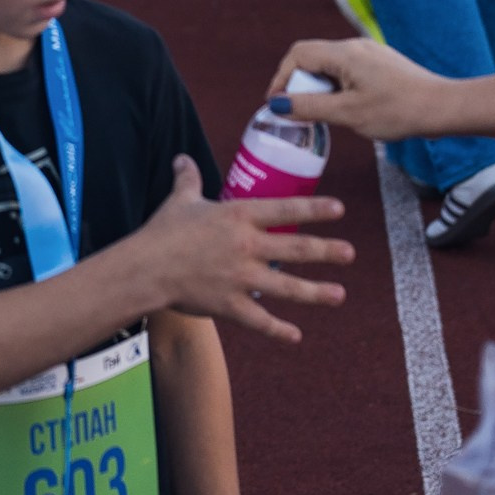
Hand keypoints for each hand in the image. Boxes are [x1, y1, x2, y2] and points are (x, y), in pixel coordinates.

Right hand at [140, 156, 351, 342]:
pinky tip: (296, 336)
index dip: (314, 208)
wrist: (145, 268)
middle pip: (295, 248)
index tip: (339, 209)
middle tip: (349, 253)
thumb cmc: (162, 231)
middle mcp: (246, 247)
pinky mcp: (230, 305)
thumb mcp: (180, 200)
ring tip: (339, 295)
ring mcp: (241, 278)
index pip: (285, 209)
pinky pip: (260, 320)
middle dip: (326, 251)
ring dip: (316, 293)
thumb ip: (189, 179)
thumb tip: (183, 158)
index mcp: (238, 217)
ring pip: (287, 287)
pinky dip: (279, 330)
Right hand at [268, 34, 449, 145]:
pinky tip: (347, 110)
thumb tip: (278, 104)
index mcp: (344, 54)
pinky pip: (347, 71)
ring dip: (319, 88)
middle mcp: (355, 47)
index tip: (277, 104)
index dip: (281, 78)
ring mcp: (369, 54)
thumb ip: (309, 108)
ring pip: (330, 66)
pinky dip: (336, 88)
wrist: (443, 107)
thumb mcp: (348, 114)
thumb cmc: (398, 111)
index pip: (298, 54)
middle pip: (312, 58)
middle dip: (300, 85)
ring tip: (325, 115)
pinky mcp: (380, 65)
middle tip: (301, 113)